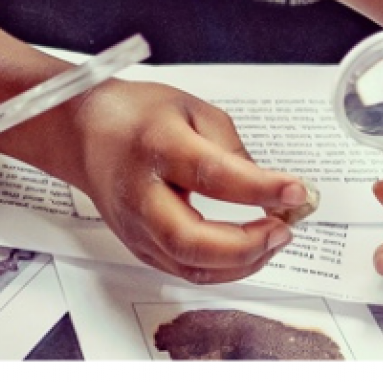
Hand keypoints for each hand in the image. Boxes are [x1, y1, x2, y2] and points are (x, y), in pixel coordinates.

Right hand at [72, 81, 309, 284]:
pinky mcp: (139, 247)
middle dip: (247, 244)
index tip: (297, 191)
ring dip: (242, 263)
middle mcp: (141, 194)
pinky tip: (249, 249)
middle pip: (191, 240)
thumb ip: (232, 147)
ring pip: (189, 266)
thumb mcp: (193, 110)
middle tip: (283, 228)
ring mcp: (136, 227)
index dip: (258, 187)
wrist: (85, 134)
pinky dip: (224, 268)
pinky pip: (185, 270)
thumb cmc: (139, 116)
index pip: (212, 175)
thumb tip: (268, 186)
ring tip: (274, 239)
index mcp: (157, 147)